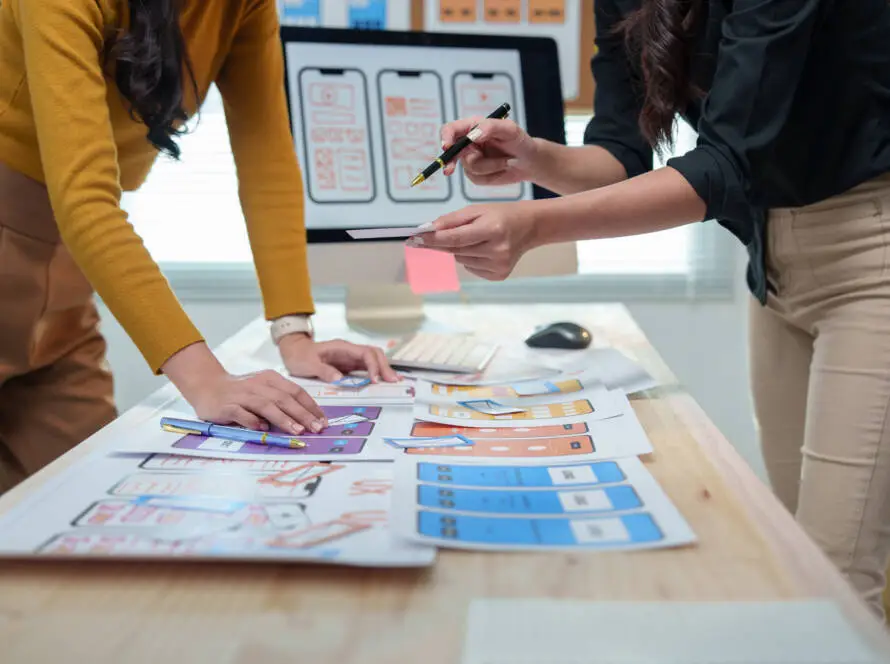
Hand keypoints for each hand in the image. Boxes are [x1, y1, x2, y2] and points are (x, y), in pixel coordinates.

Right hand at [161, 342, 326, 434]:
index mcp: (271, 379)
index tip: (322, 421)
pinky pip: (241, 413)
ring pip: (266, 405)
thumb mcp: (264, 391)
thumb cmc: (242, 392)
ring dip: (283, 418)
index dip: (311, 406)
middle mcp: (258, 384)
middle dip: (303, 414)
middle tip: (316, 428)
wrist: (207, 385)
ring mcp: (242, 394)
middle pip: (284, 398)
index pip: (296, 391)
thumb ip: (282, 402)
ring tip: (297, 430)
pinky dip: (253, 421)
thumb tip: (306, 420)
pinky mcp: (227, 405)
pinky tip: (262, 429)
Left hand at [278, 333, 398, 382]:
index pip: (365, 353)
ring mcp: (351, 357)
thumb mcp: (308, 364)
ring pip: (373, 360)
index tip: (374, 380)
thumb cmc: (300, 356)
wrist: (294, 352)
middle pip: (374, 354)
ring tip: (394, 381)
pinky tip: (382, 381)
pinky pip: (367, 368)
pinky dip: (376, 374)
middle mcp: (350, 351)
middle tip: (394, 381)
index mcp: (342, 347)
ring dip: (384, 370)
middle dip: (385, 367)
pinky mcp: (349, 365)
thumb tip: (340, 379)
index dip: (373, 366)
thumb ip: (323, 370)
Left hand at [410, 201, 539, 280]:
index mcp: (492, 229)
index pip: (455, 238)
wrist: (530, 227)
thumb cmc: (500, 214)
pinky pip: (470, 268)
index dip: (433, 239)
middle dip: (442, 244)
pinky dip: (469, 259)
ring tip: (475, 239)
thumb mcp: (477, 210)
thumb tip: (427, 230)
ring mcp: (499, 265)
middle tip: (430, 237)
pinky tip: (483, 250)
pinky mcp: (499, 275)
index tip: (414, 239)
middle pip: (456, 251)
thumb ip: (451, 220)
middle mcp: (497, 250)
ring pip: (461, 260)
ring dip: (459, 250)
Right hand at [440, 116, 537, 185]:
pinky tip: (502, 169)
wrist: (529, 161)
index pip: (450, 129)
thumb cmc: (520, 141)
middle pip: (451, 151)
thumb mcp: (509, 129)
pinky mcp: (476, 174)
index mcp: (472, 126)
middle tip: (449, 171)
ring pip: (468, 167)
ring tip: (506, 162)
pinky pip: (476, 179)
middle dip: (450, 161)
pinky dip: (491, 176)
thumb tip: (473, 135)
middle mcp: (468, 142)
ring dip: (489, 167)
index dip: (446, 137)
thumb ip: (491, 127)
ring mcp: (471, 159)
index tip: (447, 147)